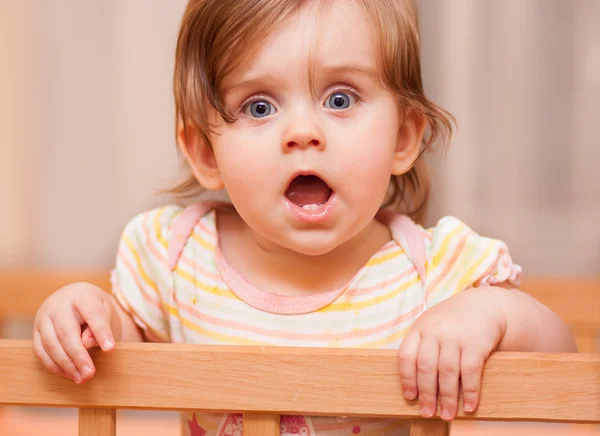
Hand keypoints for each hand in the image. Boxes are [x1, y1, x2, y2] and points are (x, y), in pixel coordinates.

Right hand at [33, 282, 118, 383]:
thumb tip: (87, 343)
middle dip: (79, 356)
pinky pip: (41, 352)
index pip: (92, 314)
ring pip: (51, 344)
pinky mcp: (35, 331)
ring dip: (66, 365)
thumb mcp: (104, 310)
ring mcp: (43, 318)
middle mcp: (57, 305)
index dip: (101, 332)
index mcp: (80, 296)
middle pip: (66, 332)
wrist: (73, 298)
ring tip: (82, 378)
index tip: (110, 349)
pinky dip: (54, 366)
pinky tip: (69, 374)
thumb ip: (101, 325)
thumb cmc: (93, 306)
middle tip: (91, 373)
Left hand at [397, 288, 506, 420]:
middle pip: (426, 367)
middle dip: (426, 394)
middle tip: (427, 412)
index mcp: (420, 328)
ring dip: (447, 398)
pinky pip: (470, 372)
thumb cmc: (452, 322)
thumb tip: (413, 384)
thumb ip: (420, 347)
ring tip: (447, 415)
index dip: (406, 378)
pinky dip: (470, 392)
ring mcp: (455, 337)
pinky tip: (469, 406)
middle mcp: (435, 331)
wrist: (483, 305)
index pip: (406, 355)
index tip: (410, 396)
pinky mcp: (476, 343)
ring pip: (447, 372)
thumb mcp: (430, 326)